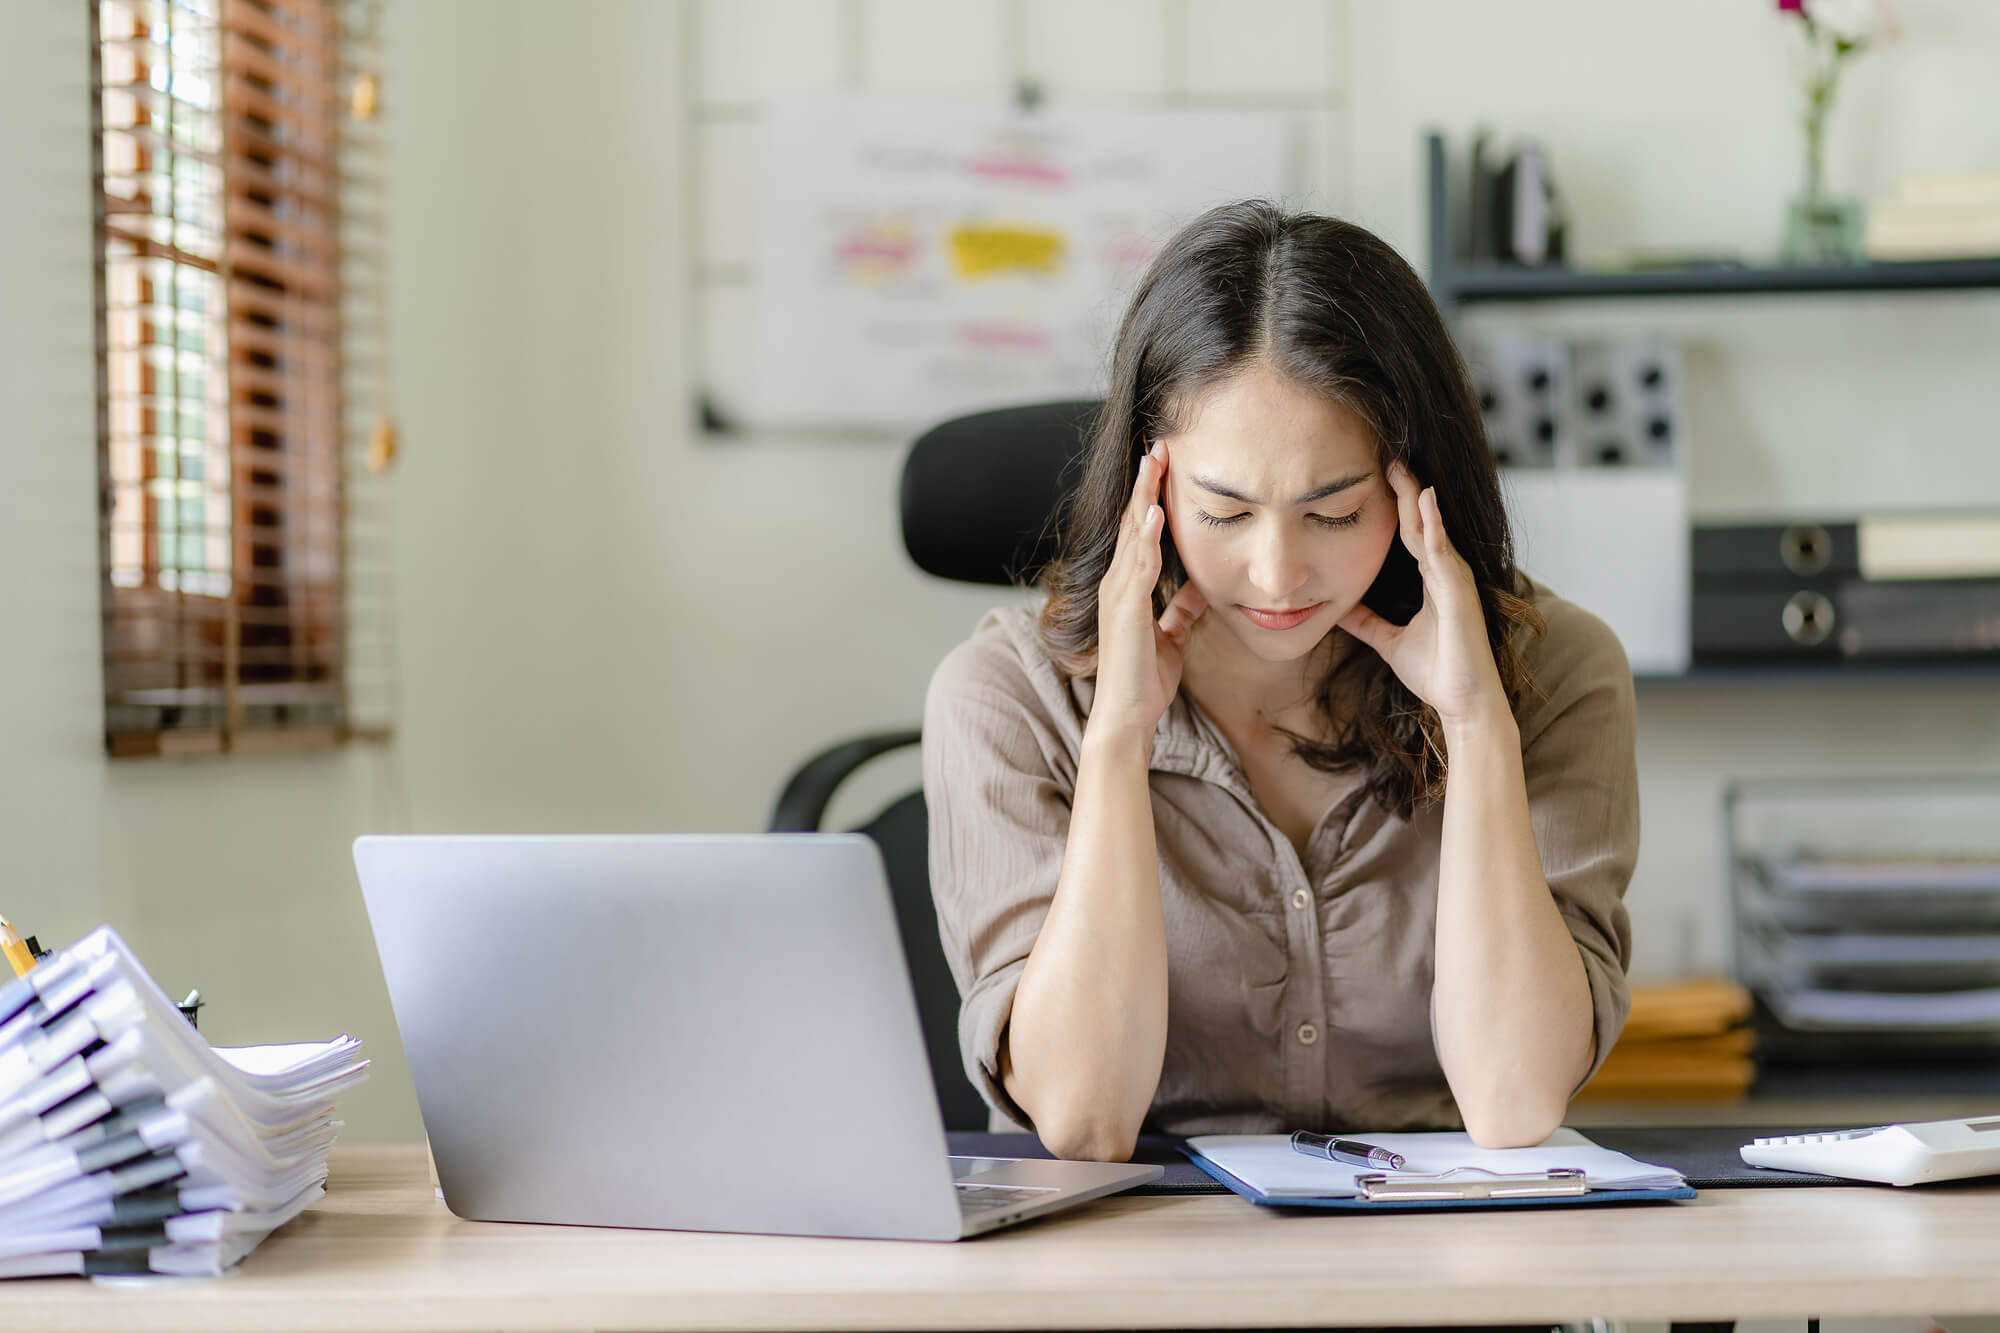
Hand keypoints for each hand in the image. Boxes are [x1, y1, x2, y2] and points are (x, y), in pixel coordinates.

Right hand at [1090, 441, 1206, 744]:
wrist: (1126, 718)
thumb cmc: (1145, 680)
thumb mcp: (1170, 635)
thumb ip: (1180, 609)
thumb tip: (1199, 586)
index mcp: (1127, 588)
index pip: (1138, 531)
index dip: (1151, 496)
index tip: (1166, 464)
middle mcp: (1116, 584)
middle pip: (1130, 521)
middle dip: (1145, 483)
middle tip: (1159, 443)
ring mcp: (1117, 595)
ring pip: (1131, 535)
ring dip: (1144, 497)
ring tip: (1155, 461)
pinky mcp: (1125, 610)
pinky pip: (1136, 567)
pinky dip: (1145, 538)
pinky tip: (1155, 514)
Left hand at [1337, 462, 1506, 728]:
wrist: (1464, 704)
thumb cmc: (1437, 672)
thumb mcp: (1389, 642)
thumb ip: (1368, 623)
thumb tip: (1338, 610)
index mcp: (1433, 580)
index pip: (1412, 533)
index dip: (1397, 505)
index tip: (1377, 476)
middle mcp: (1447, 573)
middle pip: (1423, 523)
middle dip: (1406, 489)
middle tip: (1387, 456)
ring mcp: (1456, 580)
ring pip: (1433, 530)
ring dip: (1417, 498)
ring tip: (1401, 466)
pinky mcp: (1460, 592)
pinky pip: (1444, 551)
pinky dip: (1435, 525)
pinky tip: (1425, 500)